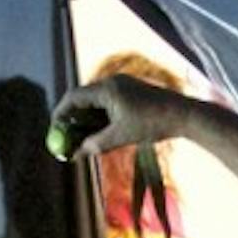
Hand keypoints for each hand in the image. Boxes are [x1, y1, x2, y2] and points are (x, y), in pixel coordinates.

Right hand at [47, 75, 190, 162]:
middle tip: (66, 137)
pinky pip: (108, 104)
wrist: (184, 115)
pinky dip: (101, 118)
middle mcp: (113, 83)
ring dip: (88, 121)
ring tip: (84, 140)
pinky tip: (102, 134)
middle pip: (83, 99)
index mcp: (107, 88)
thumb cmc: (152, 124)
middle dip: (73, 119)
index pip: (74, 97)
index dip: (61, 113)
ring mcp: (123, 86)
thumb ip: (96, 144)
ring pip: (96, 103)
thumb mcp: (121, 136)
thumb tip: (77, 154)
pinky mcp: (131, 92)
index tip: (54, 129)